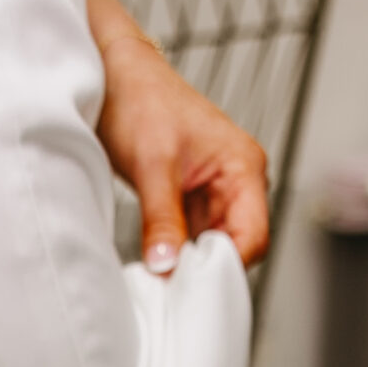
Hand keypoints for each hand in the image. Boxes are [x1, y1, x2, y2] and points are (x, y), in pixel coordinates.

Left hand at [92, 21, 270, 276]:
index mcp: (244, 167)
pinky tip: (156, 263)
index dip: (226, 267)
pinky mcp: (191, 199)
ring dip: (188, 265)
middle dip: (206, 271)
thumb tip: (166, 266)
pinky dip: (176, 254)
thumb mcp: (152, 165)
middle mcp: (237, 182)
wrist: (114, 78)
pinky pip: (192, 239)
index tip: (189, 285)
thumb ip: (162, 218)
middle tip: (169, 288)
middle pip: (237, 248)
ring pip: (213, 247)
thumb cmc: (140, 102)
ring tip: (159, 277)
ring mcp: (215, 192)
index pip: (254, 237)